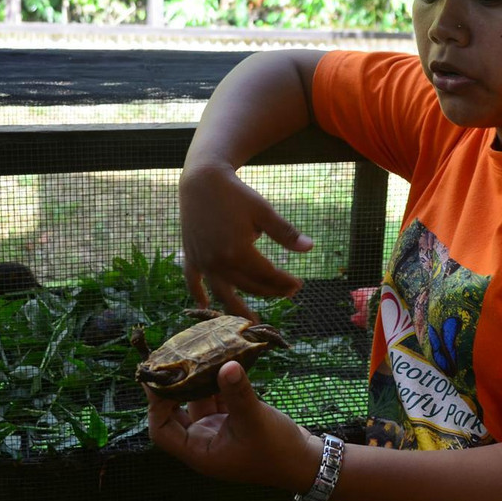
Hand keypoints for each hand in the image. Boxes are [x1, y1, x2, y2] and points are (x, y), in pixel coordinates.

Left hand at [144, 361, 319, 492]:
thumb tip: (226, 364)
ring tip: (191, 353)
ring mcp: (218, 430)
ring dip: (195, 381)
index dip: (156, 404)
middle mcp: (204, 441)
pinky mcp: (233, 421)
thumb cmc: (277, 451)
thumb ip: (238, 392)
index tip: (158, 377)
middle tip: (169, 360)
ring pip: (196, 402)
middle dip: (172, 388)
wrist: (305, 462)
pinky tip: (218, 360)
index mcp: (200, 451)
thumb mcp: (255, 419)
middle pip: (174, 413)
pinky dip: (215, 381)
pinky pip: (216, 398)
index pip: (162, 429)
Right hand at [180, 164, 312, 316]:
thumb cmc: (236, 194)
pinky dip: (197, 293)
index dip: (284, 282)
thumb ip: (285, 233)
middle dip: (270, 291)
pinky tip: (204, 305)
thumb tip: (310, 248)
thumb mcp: (264, 211)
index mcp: (238, 253)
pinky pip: (192, 280)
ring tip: (250, 321)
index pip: (267, 275)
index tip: (299, 285)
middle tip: (286, 294)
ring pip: (223, 291)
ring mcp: (203, 261)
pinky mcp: (191, 256)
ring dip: (236, 308)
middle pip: (248, 285)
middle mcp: (218, 262)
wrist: (202, 179)